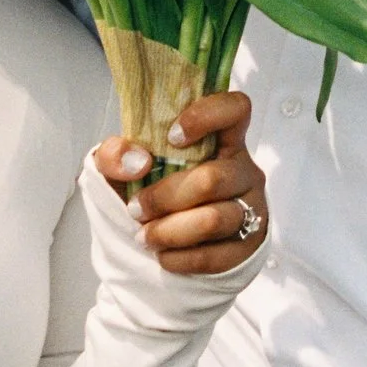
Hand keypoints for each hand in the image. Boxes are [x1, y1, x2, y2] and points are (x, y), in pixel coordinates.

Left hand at [93, 92, 266, 276]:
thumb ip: (114, 154)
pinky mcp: (248, 246)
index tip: (172, 138)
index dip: (207, 116)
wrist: (162, 240)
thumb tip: (137, 161)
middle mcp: (243, 170)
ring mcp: (252, 208)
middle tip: (136, 210)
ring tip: (145, 236)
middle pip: (212, 179)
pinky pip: (215, 256)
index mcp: (221, 138)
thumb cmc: (149, 191)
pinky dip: (180, 258)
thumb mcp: (122, 169)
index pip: (235, 108)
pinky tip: (163, 255)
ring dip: (170, 232)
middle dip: (165, 198)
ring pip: (213, 220)